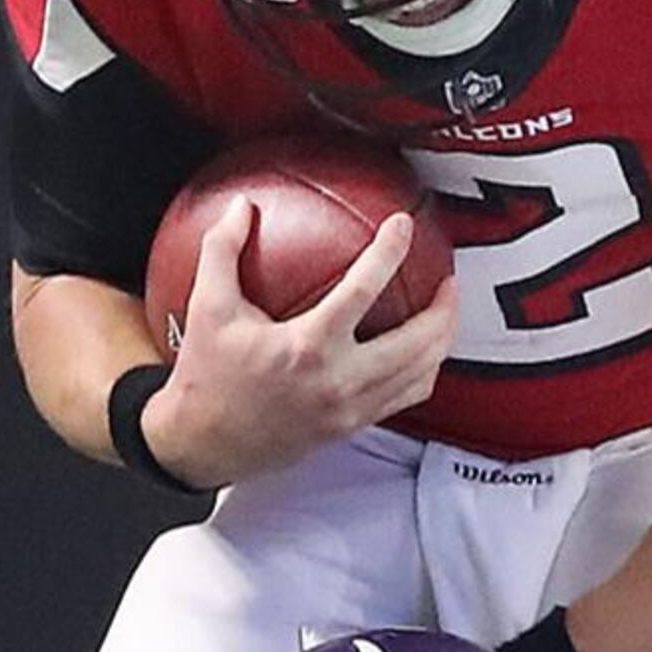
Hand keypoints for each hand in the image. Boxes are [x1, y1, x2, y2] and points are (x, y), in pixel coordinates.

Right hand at [146, 201, 458, 487]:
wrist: (204, 444)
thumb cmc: (207, 375)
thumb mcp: (208, 308)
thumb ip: (223, 250)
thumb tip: (241, 206)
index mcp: (307, 347)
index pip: (363, 291)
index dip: (389, 252)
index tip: (403, 225)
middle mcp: (338, 381)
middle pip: (418, 341)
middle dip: (444, 307)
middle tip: (448, 277)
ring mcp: (352, 408)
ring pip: (422, 373)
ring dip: (442, 339)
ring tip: (446, 311)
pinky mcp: (354, 426)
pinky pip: (406, 397)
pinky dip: (424, 369)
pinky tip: (422, 349)